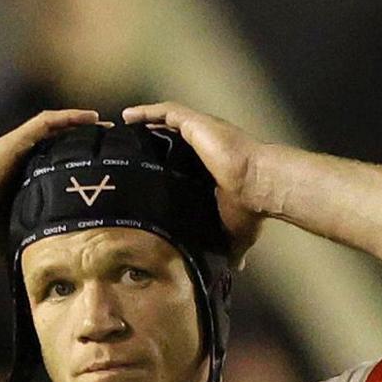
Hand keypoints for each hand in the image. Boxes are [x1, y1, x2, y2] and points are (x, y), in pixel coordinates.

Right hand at [0, 108, 99, 260]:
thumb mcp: (18, 238)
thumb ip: (36, 244)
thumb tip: (58, 268)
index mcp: (23, 179)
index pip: (57, 164)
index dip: (80, 162)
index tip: (105, 166)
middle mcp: (20, 159)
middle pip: (58, 142)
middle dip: (85, 139)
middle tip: (113, 141)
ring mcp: (15, 148)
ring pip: (55, 127)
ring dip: (80, 123)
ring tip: (105, 124)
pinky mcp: (12, 142)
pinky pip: (44, 122)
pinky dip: (68, 118)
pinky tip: (90, 117)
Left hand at [121, 101, 267, 262]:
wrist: (259, 186)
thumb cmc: (250, 208)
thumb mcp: (236, 232)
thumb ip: (232, 248)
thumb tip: (237, 270)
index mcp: (212, 165)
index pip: (183, 158)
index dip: (165, 159)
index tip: (145, 167)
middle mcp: (207, 144)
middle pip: (172, 136)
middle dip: (151, 137)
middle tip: (127, 146)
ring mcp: (202, 131)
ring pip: (167, 120)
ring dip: (145, 121)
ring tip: (122, 126)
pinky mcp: (197, 123)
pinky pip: (167, 111)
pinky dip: (147, 111)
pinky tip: (128, 115)